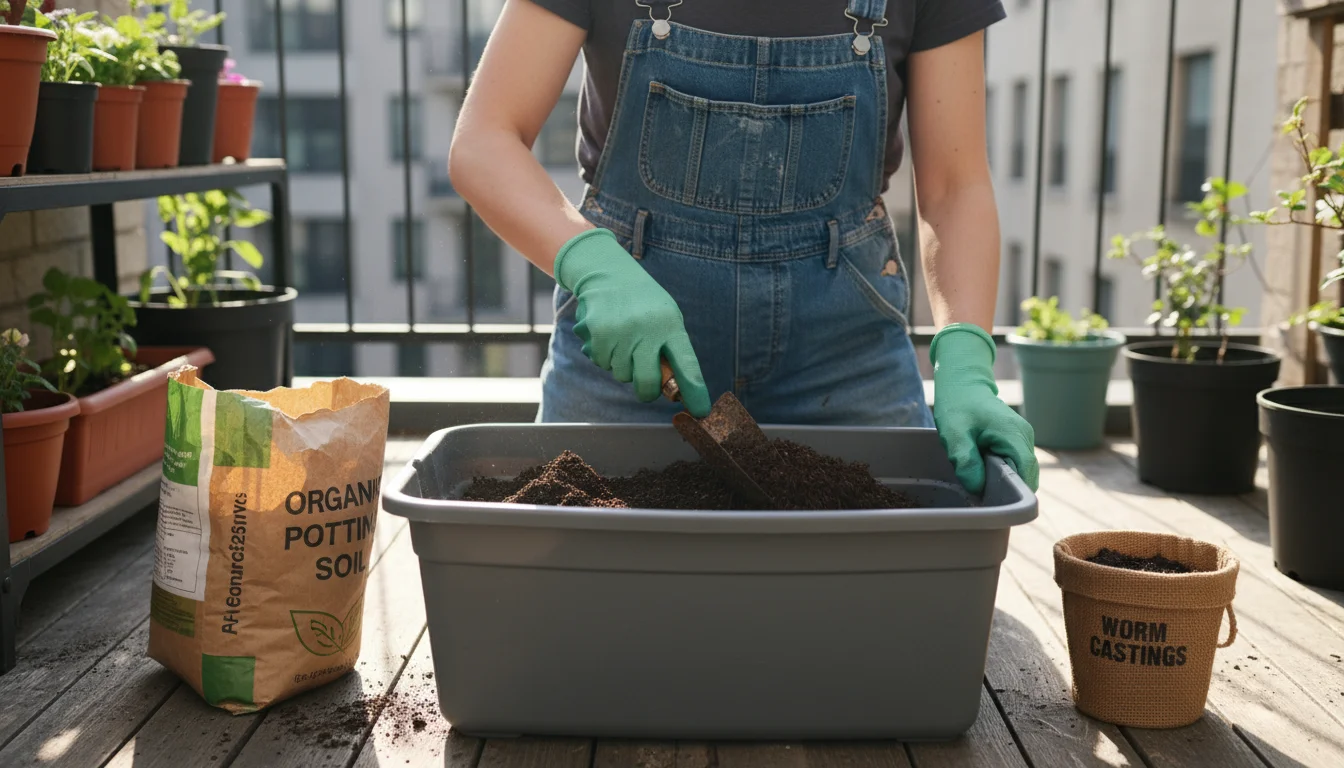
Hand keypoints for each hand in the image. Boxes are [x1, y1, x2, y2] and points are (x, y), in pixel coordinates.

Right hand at [554, 228, 711, 416]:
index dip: (694, 392)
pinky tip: (608, 337)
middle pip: (648, 382)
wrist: (609, 273)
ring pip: (622, 375)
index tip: (700, 411)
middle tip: (647, 388)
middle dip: (647, 391)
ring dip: (623, 367)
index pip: (687, 365)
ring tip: (624, 342)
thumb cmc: (643, 301)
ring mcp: (622, 333)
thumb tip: (675, 387)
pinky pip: (602, 363)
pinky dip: (605, 356)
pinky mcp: (599, 334)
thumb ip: (671, 348)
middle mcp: (648, 330)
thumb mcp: (666, 316)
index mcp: (671, 326)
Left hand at [930, 324, 1039, 493]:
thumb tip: (978, 488)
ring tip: (980, 477)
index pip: (1026, 472)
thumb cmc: (958, 405)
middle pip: (1026, 474)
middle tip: (981, 492)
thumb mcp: (954, 434)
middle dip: (1008, 488)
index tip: (995, 500)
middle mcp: (1025, 436)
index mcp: (1014, 434)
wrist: (963, 384)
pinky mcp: (1018, 440)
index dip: (1014, 490)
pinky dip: (1003, 471)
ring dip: (1004, 479)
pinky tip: (983, 469)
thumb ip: (965, 460)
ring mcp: (1024, 438)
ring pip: (1021, 471)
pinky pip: (1015, 463)